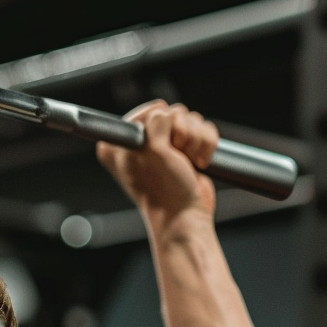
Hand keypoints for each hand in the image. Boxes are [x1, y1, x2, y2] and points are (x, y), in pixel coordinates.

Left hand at [96, 101, 218, 219]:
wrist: (185, 215)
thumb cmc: (163, 190)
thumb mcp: (151, 150)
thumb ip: (156, 122)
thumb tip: (167, 112)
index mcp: (119, 143)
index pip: (147, 112)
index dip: (159, 125)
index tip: (158, 146)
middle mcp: (140, 141)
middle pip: (172, 112)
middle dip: (181, 134)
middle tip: (175, 157)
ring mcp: (164, 144)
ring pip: (191, 119)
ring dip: (195, 141)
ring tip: (187, 163)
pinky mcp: (185, 149)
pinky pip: (204, 129)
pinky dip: (206, 145)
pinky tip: (198, 163)